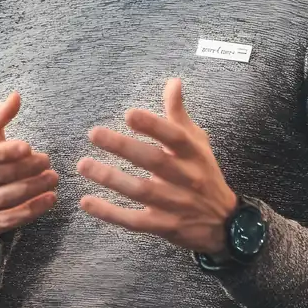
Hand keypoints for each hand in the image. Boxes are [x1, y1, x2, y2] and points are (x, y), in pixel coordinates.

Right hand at [0, 91, 57, 239]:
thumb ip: (0, 115)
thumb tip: (16, 96)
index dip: (3, 153)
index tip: (28, 146)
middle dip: (24, 170)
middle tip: (48, 162)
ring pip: (1, 201)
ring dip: (30, 191)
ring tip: (53, 179)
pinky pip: (6, 221)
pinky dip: (29, 211)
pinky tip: (48, 200)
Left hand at [77, 78, 237, 254]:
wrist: (224, 222)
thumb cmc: (204, 173)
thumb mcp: (197, 142)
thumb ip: (179, 114)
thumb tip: (173, 81)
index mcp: (193, 154)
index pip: (174, 137)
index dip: (153, 126)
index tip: (129, 114)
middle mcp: (185, 178)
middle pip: (153, 161)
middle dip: (123, 147)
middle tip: (94, 133)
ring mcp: (174, 204)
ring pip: (139, 191)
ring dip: (110, 178)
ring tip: (83, 164)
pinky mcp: (162, 226)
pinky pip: (133, 221)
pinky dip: (110, 213)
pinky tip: (87, 201)